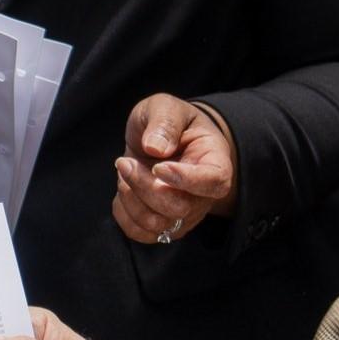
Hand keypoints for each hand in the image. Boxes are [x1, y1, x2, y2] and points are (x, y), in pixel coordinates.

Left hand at [113, 95, 236, 244]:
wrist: (161, 141)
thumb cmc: (169, 123)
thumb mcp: (166, 107)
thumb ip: (164, 121)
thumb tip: (155, 147)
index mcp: (215, 162)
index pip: (214, 182)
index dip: (185, 179)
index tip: (158, 165)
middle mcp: (204, 195)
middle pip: (179, 208)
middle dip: (144, 186)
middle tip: (124, 161)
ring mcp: (185, 215)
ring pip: (157, 224)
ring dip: (130, 197)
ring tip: (126, 171)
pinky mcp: (163, 226)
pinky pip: (139, 232)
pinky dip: (123, 212)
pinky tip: (125, 188)